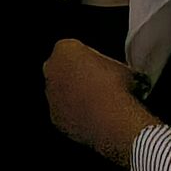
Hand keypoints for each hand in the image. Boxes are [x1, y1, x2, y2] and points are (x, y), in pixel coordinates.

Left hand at [43, 40, 152, 166]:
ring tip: (99, 105)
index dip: (91, 59)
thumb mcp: (118, 64)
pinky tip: (94, 119)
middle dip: (77, 76)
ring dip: (74, 97)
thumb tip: (113, 72)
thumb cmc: (118, 89)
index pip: (75, 50)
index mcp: (65, 49)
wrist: (114, 121)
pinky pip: (65, 114)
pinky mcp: (56, 118)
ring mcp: (52, 95)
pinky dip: (75, 116)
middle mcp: (52, 70)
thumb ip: (105, 63)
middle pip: (64, 69)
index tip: (102, 68)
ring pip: (62, 92)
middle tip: (98, 85)